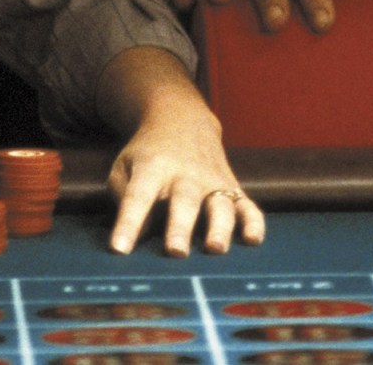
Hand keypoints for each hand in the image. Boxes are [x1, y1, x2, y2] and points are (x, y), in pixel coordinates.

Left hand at [98, 47, 264, 256]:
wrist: (182, 120)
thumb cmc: (147, 154)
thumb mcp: (124, 168)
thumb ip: (125, 201)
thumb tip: (139, 240)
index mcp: (152, 168)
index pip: (138, 197)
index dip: (128, 223)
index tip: (119, 249)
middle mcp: (186, 174)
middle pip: (184, 201)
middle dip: (180, 227)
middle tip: (176, 252)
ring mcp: (213, 181)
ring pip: (220, 205)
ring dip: (219, 228)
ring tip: (215, 249)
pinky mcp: (233, 188)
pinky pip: (248, 206)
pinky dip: (253, 223)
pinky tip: (253, 240)